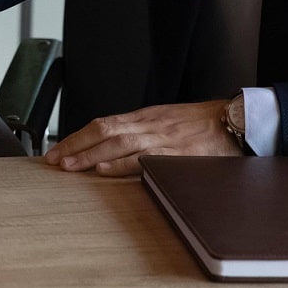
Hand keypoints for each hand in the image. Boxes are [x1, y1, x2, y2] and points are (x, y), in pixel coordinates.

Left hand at [43, 100, 238, 175]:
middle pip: (103, 131)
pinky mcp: (176, 153)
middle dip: (75, 145)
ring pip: (117, 143)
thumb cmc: (203, 123)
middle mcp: (148, 124)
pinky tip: (103, 169)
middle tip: (52, 160)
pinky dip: (120, 164)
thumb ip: (144, 131)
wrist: (235, 119)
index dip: (77, 136)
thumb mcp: (167, 121)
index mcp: (145, 117)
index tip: (58, 149)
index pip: (103, 124)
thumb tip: (116, 146)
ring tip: (68, 166)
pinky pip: (143, 158)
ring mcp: (161, 138)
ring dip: (89, 155)